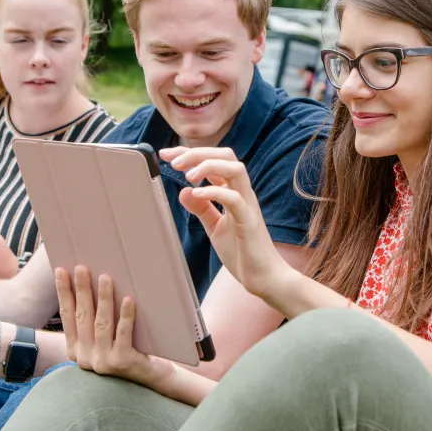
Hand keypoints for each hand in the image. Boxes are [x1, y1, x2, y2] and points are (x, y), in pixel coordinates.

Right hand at [57, 265, 172, 388]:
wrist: (150, 377)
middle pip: (83, 317)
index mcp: (76, 349)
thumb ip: (94, 321)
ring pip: (101, 323)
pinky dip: (126, 316)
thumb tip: (91, 283)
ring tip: (106, 277)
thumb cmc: (127, 350)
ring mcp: (102, 362)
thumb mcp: (104, 338)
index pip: (67, 316)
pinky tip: (129, 299)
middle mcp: (85, 357)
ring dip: (104, 298)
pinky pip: (123, 334)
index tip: (61, 270)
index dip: (63, 293)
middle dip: (81, 290)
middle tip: (82, 267)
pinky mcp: (121, 363)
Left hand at [161, 147, 292, 299]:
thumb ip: (202, 209)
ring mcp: (248, 205)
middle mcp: (243, 192)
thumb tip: (184, 192)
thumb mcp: (215, 227)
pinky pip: (234, 199)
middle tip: (173, 161)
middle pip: (226, 155)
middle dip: (198, 153)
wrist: (263, 277)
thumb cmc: (243, 252)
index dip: (190, 153)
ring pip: (235, 168)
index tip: (167, 154)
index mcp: (235, 191)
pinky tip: (196, 193)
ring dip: (208, 165)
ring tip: (186, 174)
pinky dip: (214, 192)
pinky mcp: (249, 222)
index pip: (214, 160)